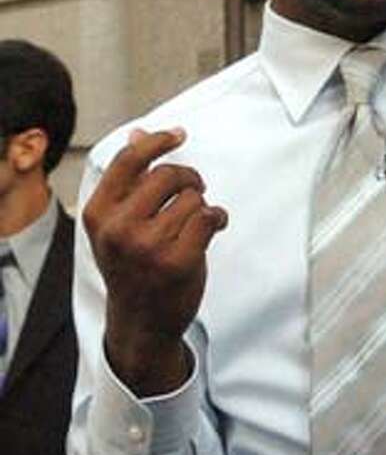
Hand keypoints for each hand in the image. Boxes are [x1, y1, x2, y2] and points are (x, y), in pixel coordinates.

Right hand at [83, 128, 227, 395]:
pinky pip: (210, 217)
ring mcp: (148, 245)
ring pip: (193, 199)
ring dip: (202, 206)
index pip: (129, 161)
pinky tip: (213, 227)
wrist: (141, 321)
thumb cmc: (132, 267)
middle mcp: (119, 228)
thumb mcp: (117, 224)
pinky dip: (218, 218)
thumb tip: (140, 133)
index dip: (157, 142)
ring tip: (195, 224)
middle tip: (195, 189)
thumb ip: (129, 181)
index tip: (178, 135)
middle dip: (189, 179)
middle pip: (168, 175)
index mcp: (98, 213)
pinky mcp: (178, 260)